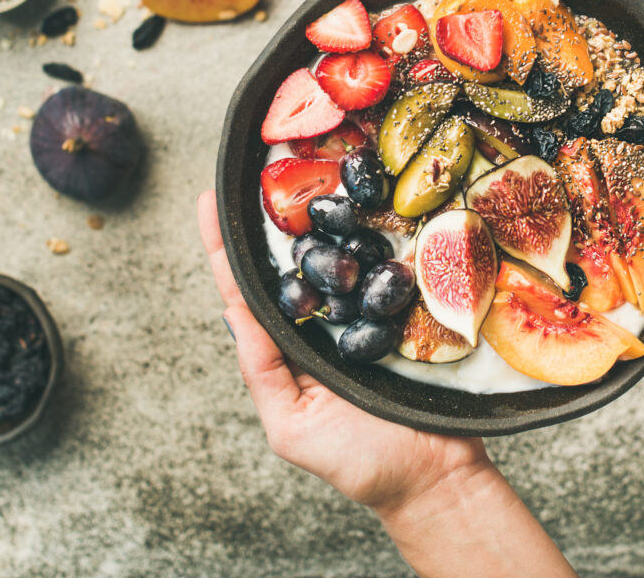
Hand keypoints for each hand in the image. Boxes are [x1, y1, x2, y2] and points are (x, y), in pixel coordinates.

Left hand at [196, 191, 489, 515]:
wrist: (437, 476)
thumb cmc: (362, 462)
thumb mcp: (293, 427)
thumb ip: (263, 373)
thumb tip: (233, 314)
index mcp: (288, 346)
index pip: (247, 291)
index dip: (225, 248)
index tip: (207, 203)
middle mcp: (322, 320)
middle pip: (289, 260)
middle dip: (270, 216)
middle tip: (253, 168)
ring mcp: (362, 309)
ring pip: (334, 255)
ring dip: (319, 215)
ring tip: (301, 168)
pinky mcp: (401, 306)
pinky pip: (383, 265)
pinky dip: (371, 234)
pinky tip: (362, 202)